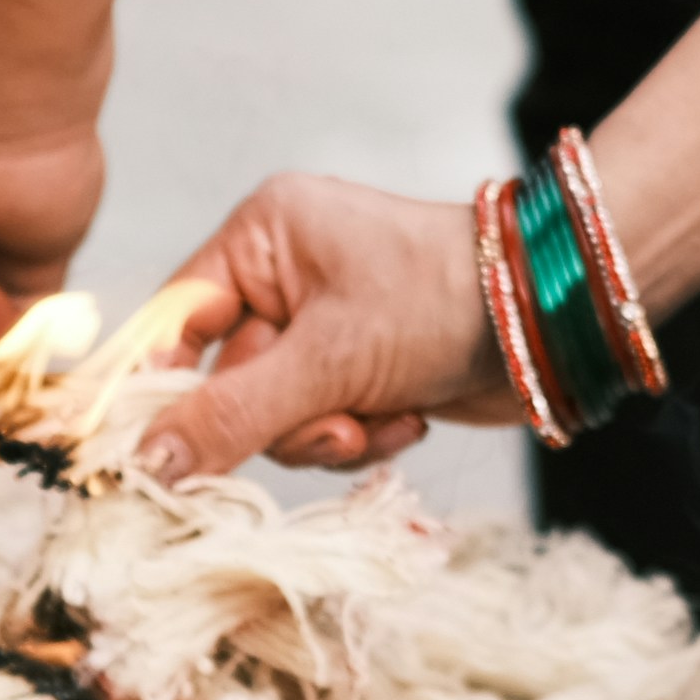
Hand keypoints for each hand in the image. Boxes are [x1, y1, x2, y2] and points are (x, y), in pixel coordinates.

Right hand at [114, 167, 508, 477]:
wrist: (554, 322)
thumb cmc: (442, 301)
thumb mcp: (327, 359)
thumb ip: (232, 415)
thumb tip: (146, 463)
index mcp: (263, 236)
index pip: (176, 320)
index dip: (163, 387)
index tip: (145, 452)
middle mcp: (286, 274)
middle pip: (228, 381)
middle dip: (281, 419)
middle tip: (333, 422)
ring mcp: (326, 325)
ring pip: (276, 416)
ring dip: (326, 433)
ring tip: (377, 416)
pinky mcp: (363, 368)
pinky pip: (324, 424)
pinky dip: (362, 434)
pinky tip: (407, 418)